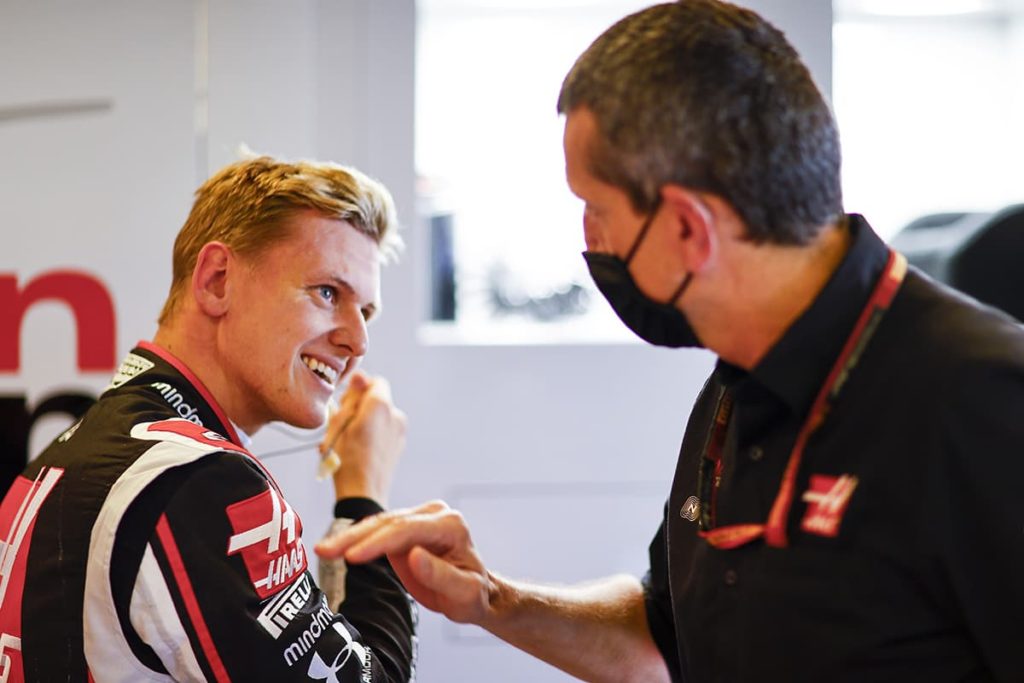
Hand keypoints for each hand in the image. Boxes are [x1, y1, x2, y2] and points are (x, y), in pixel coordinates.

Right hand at [315, 500, 493, 624]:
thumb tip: (414, 555)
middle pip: (388, 523)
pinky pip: (376, 532)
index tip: (352, 556)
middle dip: (355, 537)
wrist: (475, 593)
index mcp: (450, 525)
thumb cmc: (473, 593)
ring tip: (323, 549)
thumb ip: (440, 574)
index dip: (377, 542)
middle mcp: (434, 515)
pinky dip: (355, 540)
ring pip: (378, 524)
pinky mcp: (405, 530)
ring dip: (349, 537)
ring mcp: (418, 519)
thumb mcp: (464, 592)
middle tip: (326, 550)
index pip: (408, 529)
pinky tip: (335, 548)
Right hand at [320, 372, 406, 506]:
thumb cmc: (347, 459)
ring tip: (347, 441)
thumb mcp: (340, 423)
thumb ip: (352, 397)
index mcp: (381, 405)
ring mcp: (400, 431)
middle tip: (342, 425)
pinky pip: (383, 431)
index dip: (359, 389)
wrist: (363, 494)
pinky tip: (358, 450)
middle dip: (360, 408)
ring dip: (364, 422)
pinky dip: (371, 435)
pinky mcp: (398, 445)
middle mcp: (396, 415)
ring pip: (379, 417)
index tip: (346, 403)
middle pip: (377, 400)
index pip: (375, 382)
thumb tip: (359, 376)